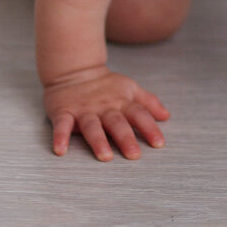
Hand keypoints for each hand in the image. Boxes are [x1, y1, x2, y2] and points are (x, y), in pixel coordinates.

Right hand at [43, 66, 170, 160]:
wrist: (75, 70)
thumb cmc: (105, 85)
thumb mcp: (129, 88)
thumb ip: (148, 102)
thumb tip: (166, 116)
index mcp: (122, 101)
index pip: (139, 114)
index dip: (149, 128)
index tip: (159, 144)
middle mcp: (104, 107)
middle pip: (117, 122)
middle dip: (126, 138)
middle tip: (134, 155)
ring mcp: (84, 110)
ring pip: (92, 125)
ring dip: (98, 140)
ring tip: (105, 156)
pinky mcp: (63, 112)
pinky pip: (62, 125)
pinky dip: (60, 137)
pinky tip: (60, 150)